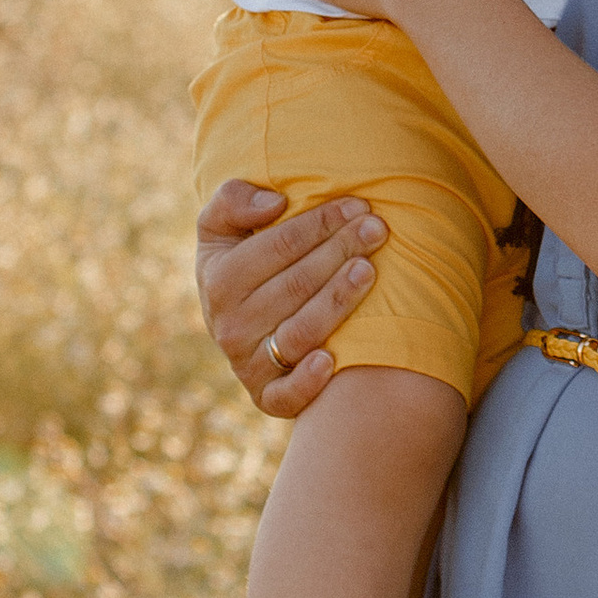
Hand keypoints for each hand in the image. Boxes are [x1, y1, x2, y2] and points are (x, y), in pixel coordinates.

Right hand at [196, 178, 388, 415]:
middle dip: (340, 250)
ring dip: (337, 301)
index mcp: (219, 280)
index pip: (279, 247)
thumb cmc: (241, 264)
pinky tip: (332, 359)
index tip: (356, 205)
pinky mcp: (266, 397)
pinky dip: (306, 382)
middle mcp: (230, 326)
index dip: (319, 223)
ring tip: (369, 270)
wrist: (235, 324)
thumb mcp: (223, 227)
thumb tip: (274, 203)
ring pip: (299, 333)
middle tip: (377, 228)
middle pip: (296, 285)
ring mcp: (248, 364)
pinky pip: (284, 396)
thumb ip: (234, 200)